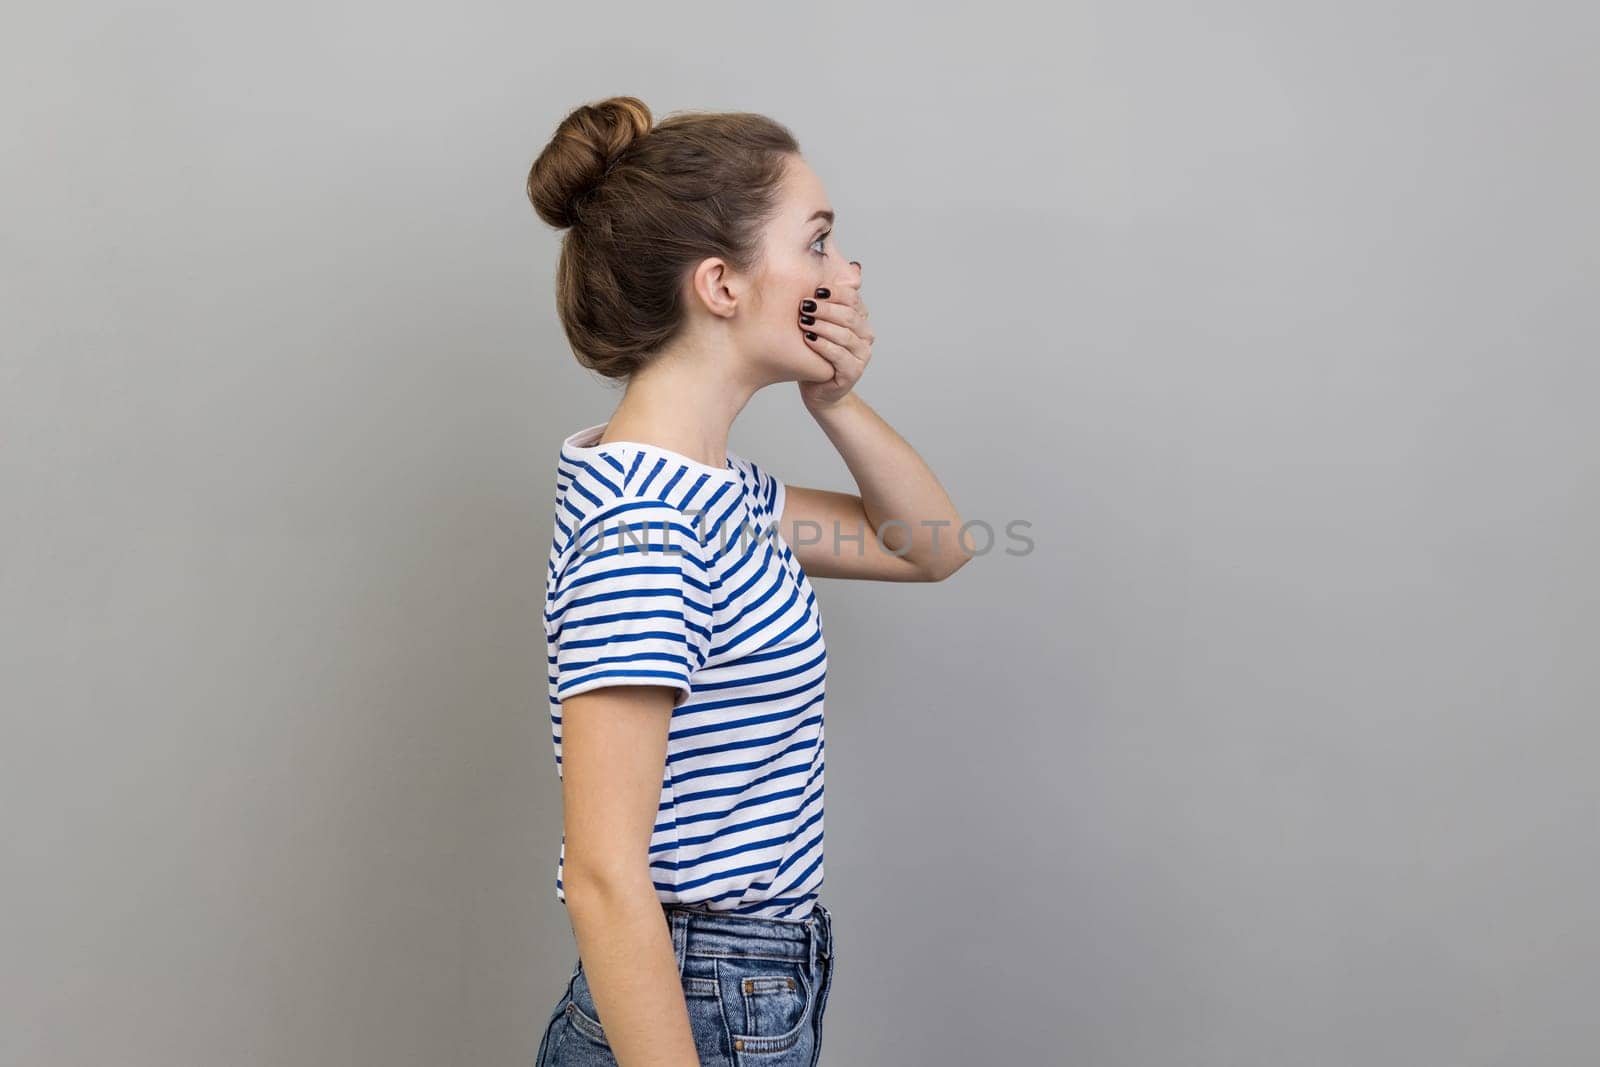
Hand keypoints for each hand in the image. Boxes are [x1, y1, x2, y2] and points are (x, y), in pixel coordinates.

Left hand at [797, 262, 872, 411]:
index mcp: (860, 318)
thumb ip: (823, 290)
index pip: (853, 298)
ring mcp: (862, 356)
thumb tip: (831, 251)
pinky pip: (840, 356)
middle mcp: (865, 335)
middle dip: (826, 308)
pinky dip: (824, 346)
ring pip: (845, 335)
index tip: (814, 290)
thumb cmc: (813, 349)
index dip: (835, 292)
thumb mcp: (816, 316)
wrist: (815, 385)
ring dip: (823, 326)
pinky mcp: (853, 373)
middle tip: (804, 305)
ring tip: (803, 321)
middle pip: (849, 315)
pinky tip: (808, 340)